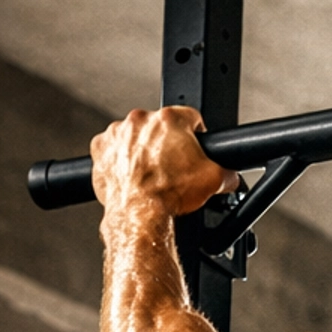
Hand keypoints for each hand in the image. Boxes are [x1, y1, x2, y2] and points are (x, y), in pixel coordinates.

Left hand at [91, 106, 238, 217]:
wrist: (139, 214)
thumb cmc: (169, 195)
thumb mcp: (214, 181)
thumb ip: (228, 173)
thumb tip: (231, 176)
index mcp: (170, 120)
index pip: (191, 117)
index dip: (196, 133)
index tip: (194, 146)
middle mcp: (141, 120)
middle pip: (160, 126)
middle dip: (167, 142)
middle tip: (172, 166)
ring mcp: (118, 132)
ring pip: (135, 135)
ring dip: (143, 148)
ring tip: (151, 172)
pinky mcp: (101, 148)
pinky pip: (113, 147)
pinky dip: (121, 158)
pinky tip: (132, 174)